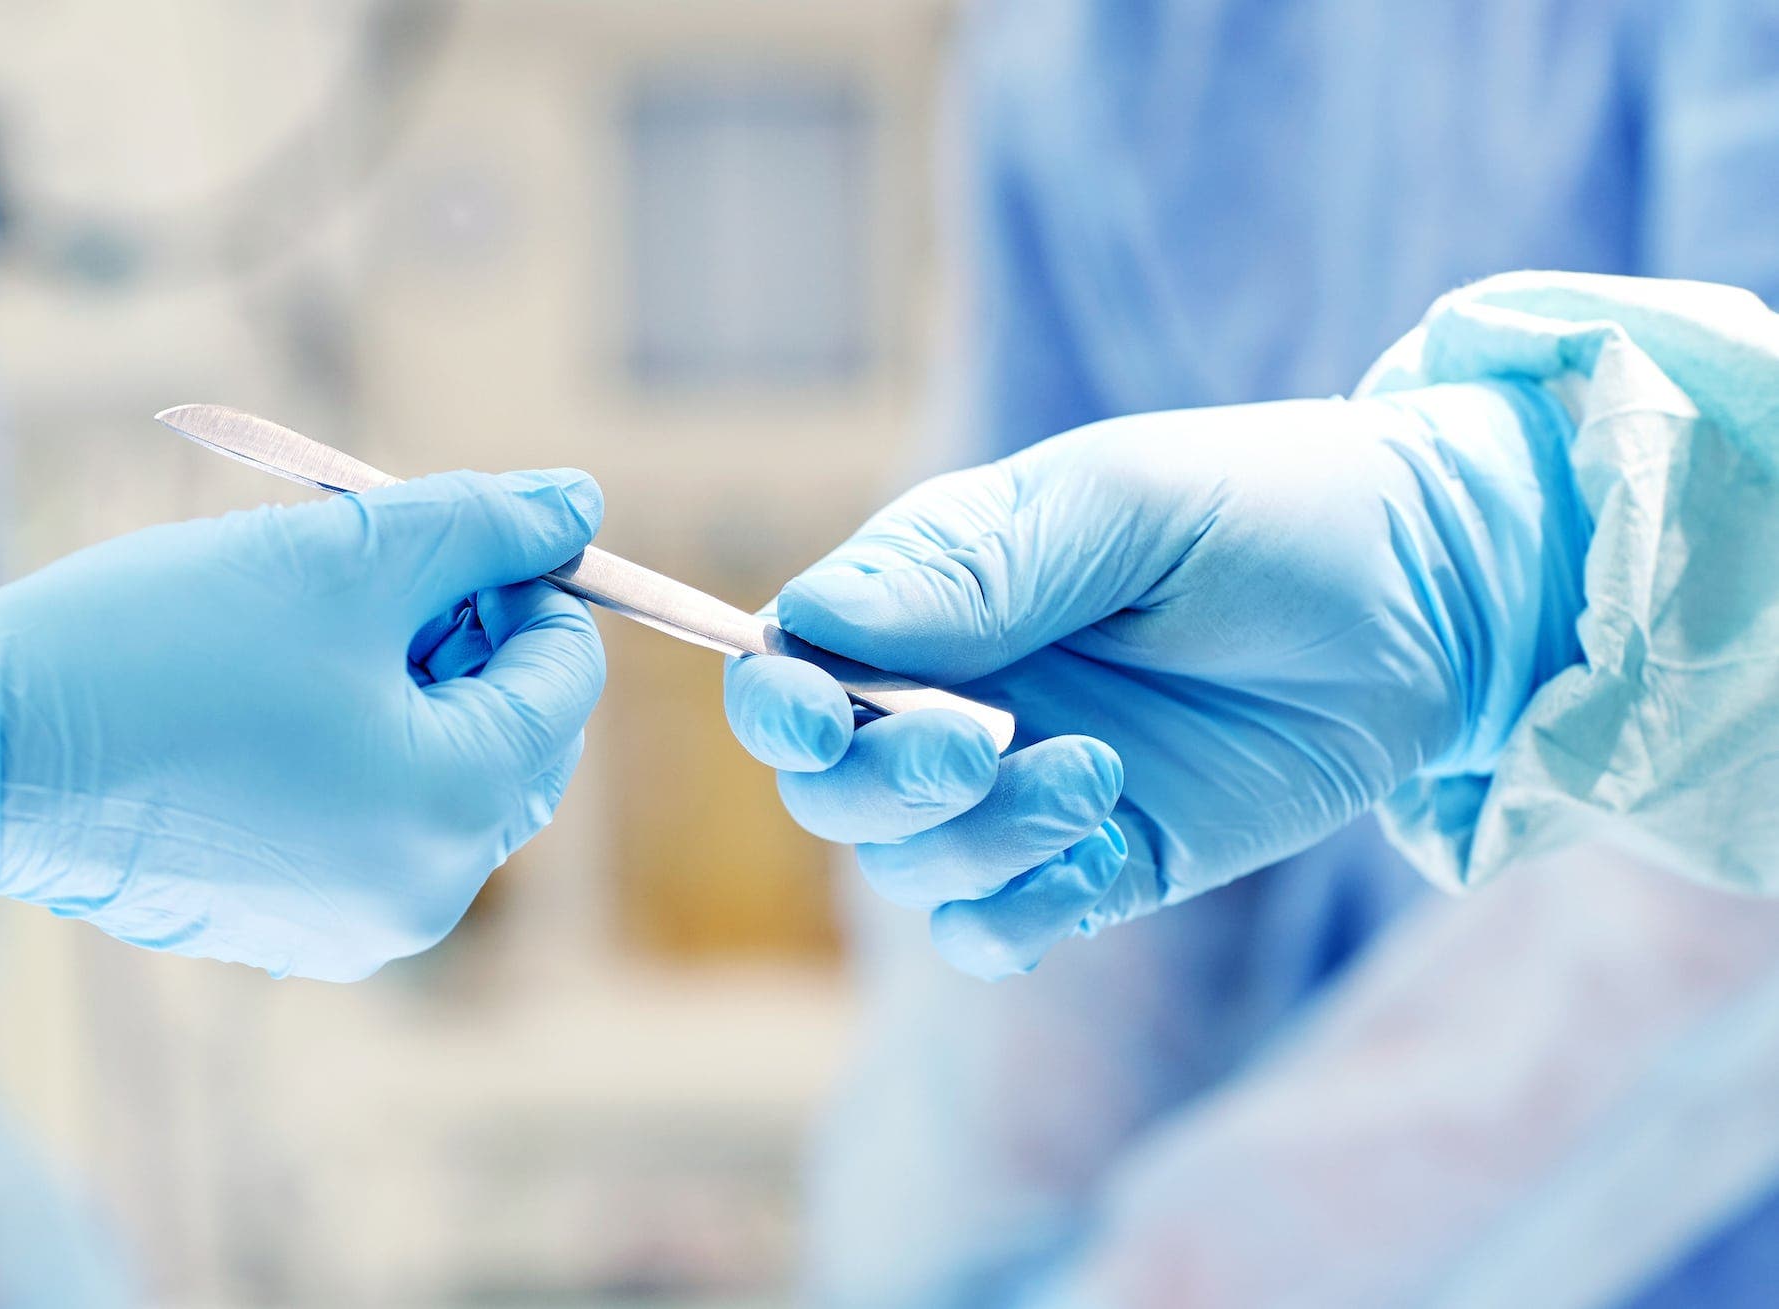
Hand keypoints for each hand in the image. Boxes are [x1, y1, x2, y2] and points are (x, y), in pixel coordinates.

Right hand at [0, 469, 606, 981]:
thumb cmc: (162, 649)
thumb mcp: (342, 557)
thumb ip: (479, 525)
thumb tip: (577, 504)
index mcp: (458, 806)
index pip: (562, 676)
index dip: (517, 581)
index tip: (429, 531)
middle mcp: (424, 894)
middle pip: (512, 736)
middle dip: (465, 639)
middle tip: (370, 569)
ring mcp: (348, 925)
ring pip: (434, 775)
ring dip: (401, 684)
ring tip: (304, 623)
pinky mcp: (276, 924)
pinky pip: (360, 821)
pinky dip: (343, 747)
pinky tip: (256, 693)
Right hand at [726, 383, 1583, 975]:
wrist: (1447, 596)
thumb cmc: (1279, 507)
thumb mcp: (1126, 506)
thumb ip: (975, 569)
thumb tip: (817, 626)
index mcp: (935, 589)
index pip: (795, 662)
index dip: (779, 702)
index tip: (822, 716)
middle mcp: (957, 692)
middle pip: (832, 786)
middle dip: (887, 783)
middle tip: (990, 743)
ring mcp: (1022, 785)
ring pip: (909, 866)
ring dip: (974, 843)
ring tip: (1097, 778)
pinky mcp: (1097, 861)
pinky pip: (995, 928)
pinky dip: (1017, 915)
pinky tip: (1100, 854)